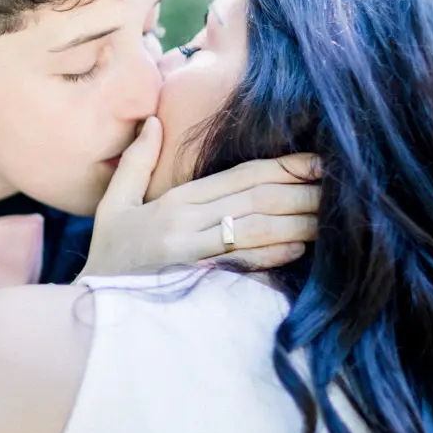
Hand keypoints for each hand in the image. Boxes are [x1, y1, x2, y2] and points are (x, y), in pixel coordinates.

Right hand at [79, 117, 320, 276]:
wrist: (91, 312)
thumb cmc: (107, 257)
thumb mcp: (113, 206)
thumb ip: (136, 163)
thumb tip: (155, 121)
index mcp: (173, 203)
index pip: (238, 177)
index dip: (282, 168)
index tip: (317, 162)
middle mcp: (184, 224)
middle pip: (254, 200)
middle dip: (301, 192)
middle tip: (341, 186)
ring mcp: (190, 255)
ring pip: (254, 230)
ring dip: (297, 222)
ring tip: (333, 218)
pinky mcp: (193, 282)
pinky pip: (240, 265)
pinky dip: (271, 256)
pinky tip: (298, 249)